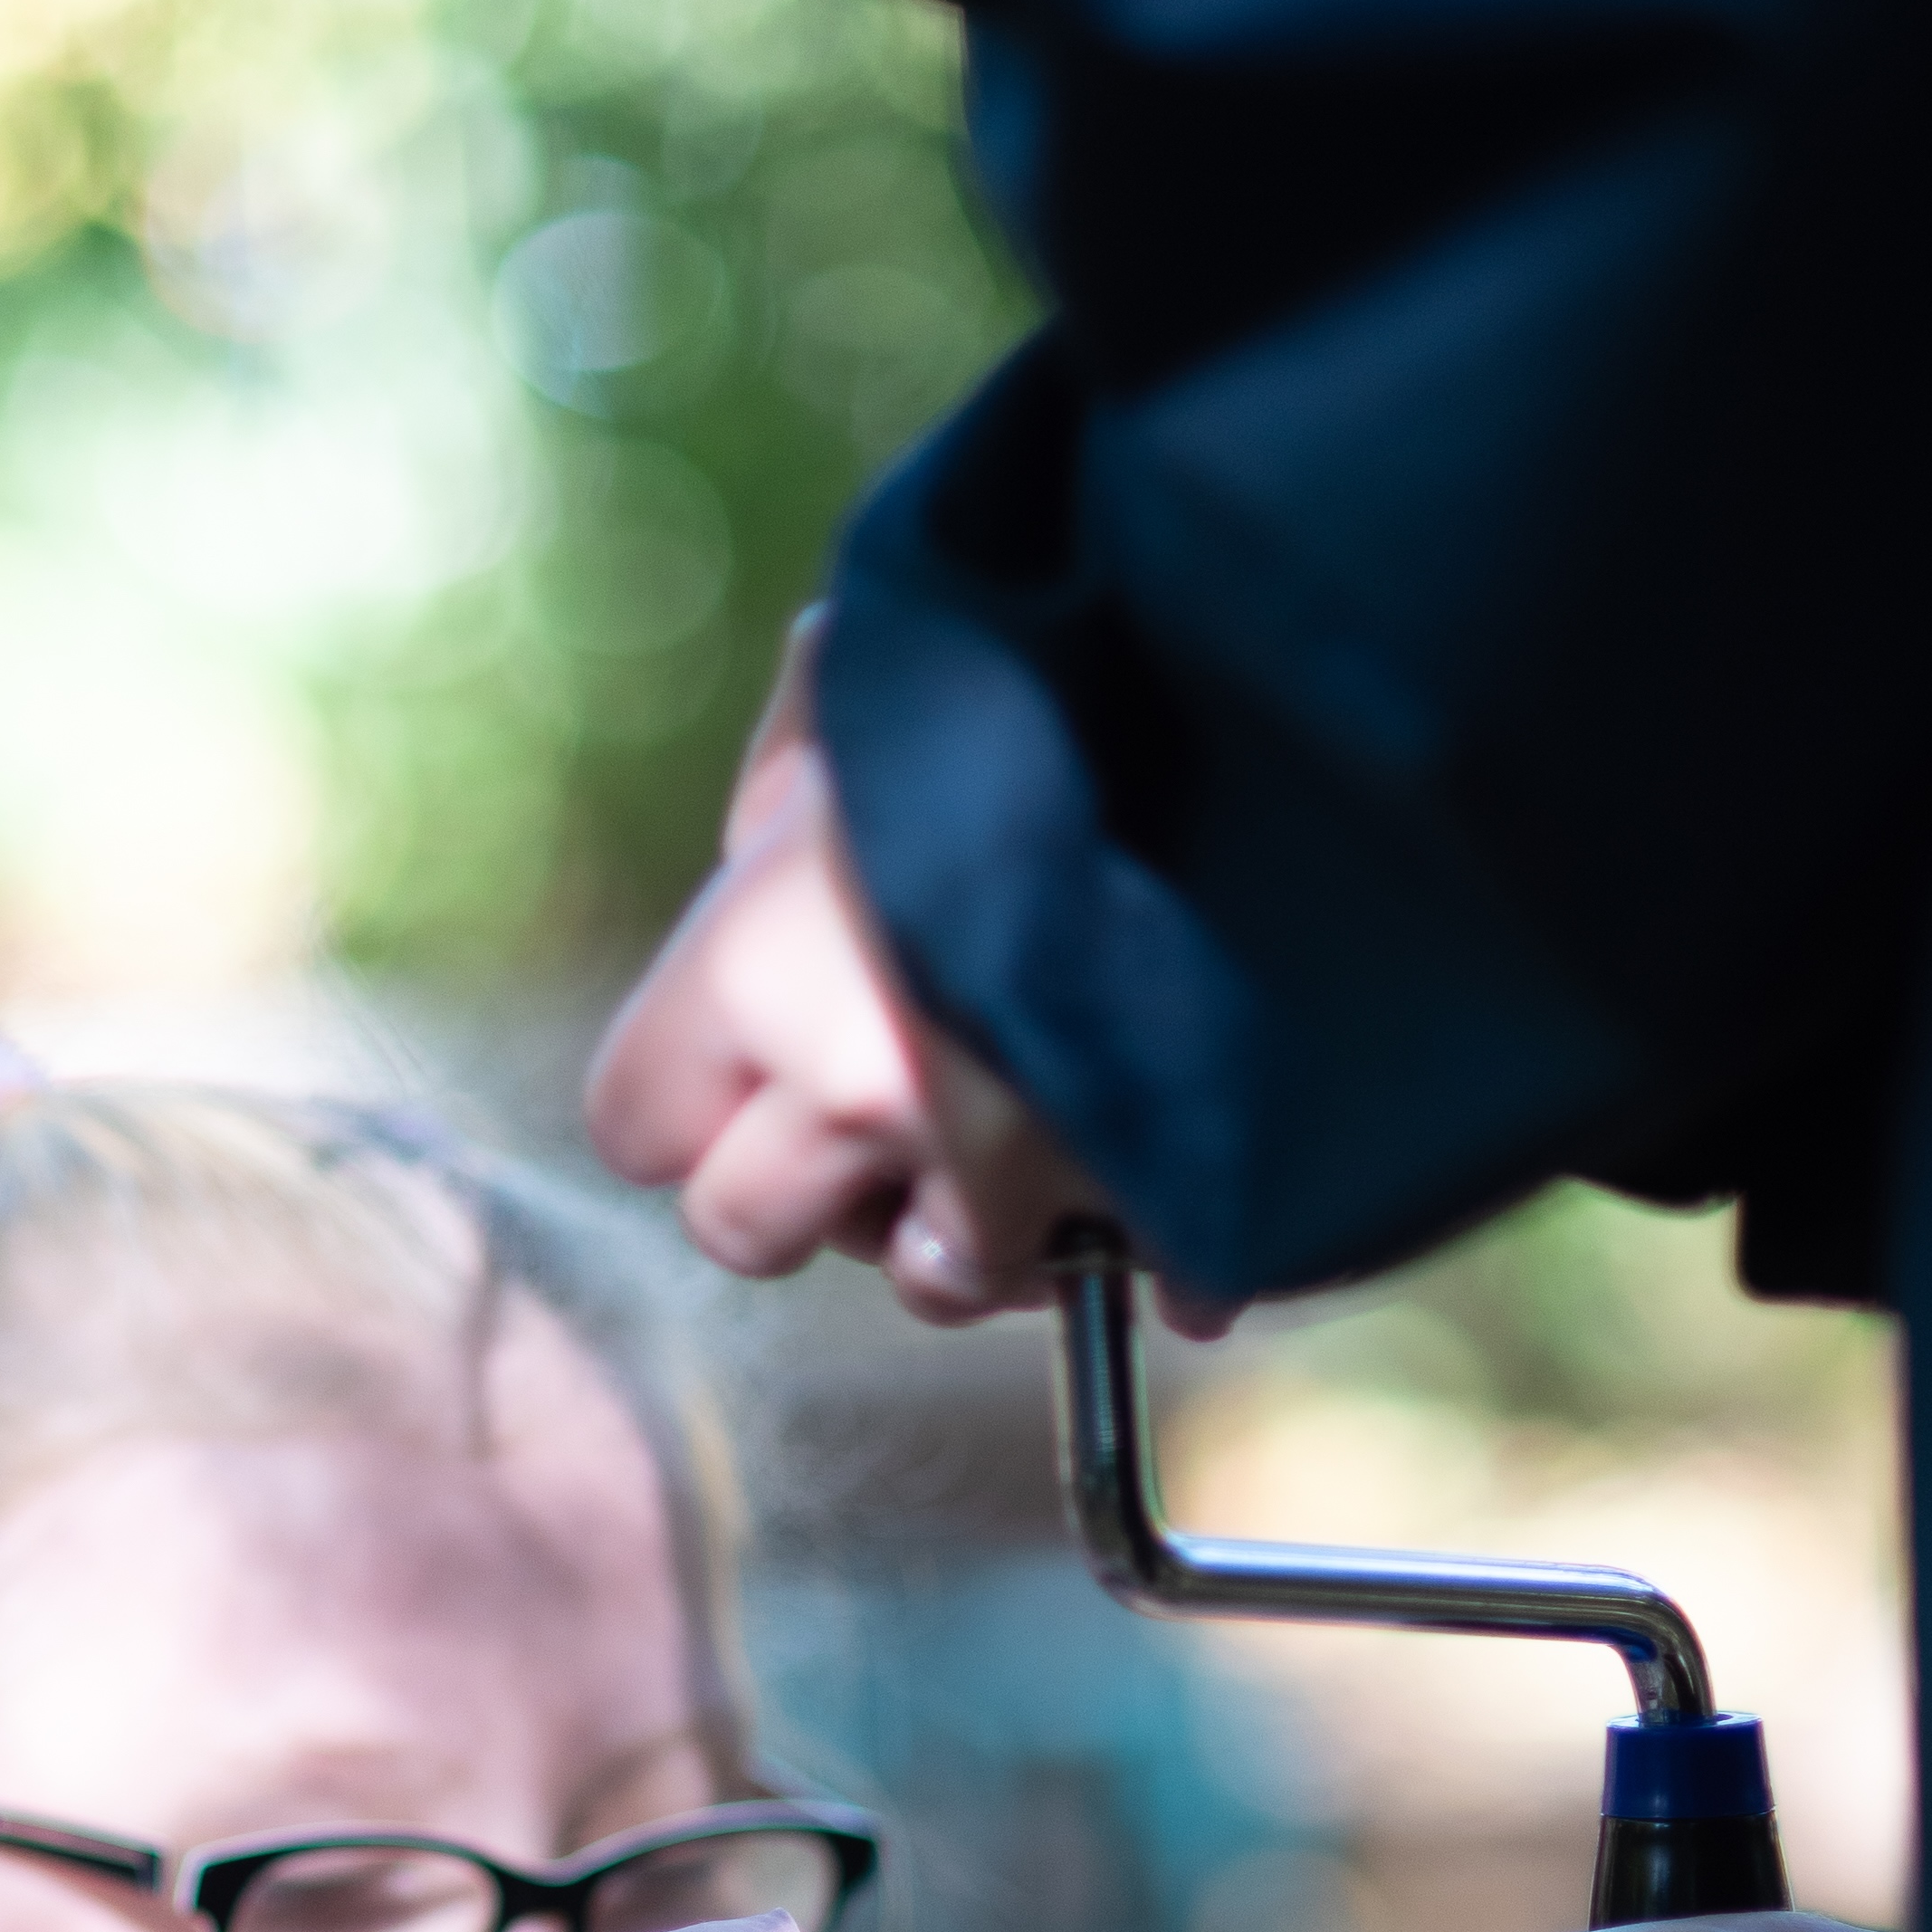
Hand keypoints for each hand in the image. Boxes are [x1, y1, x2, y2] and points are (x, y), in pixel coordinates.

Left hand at [584, 621, 1236, 1332]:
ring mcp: (1012, 1164)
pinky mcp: (1155, 1205)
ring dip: (965, 1227)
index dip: (686, 1090)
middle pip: (744, 1228)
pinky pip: (1122, 1283)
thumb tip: (767, 824)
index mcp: (765, 964)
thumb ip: (803, 761)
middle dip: (801, 1178)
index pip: (634, 1121)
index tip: (744, 1046)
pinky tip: (1164, 1178)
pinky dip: (1142, 1250)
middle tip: (880, 1089)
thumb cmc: (1075, 648)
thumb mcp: (893, 667)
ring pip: (932, 1281)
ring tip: (1027, 1122)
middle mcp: (865, 1090)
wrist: (1296, 696)